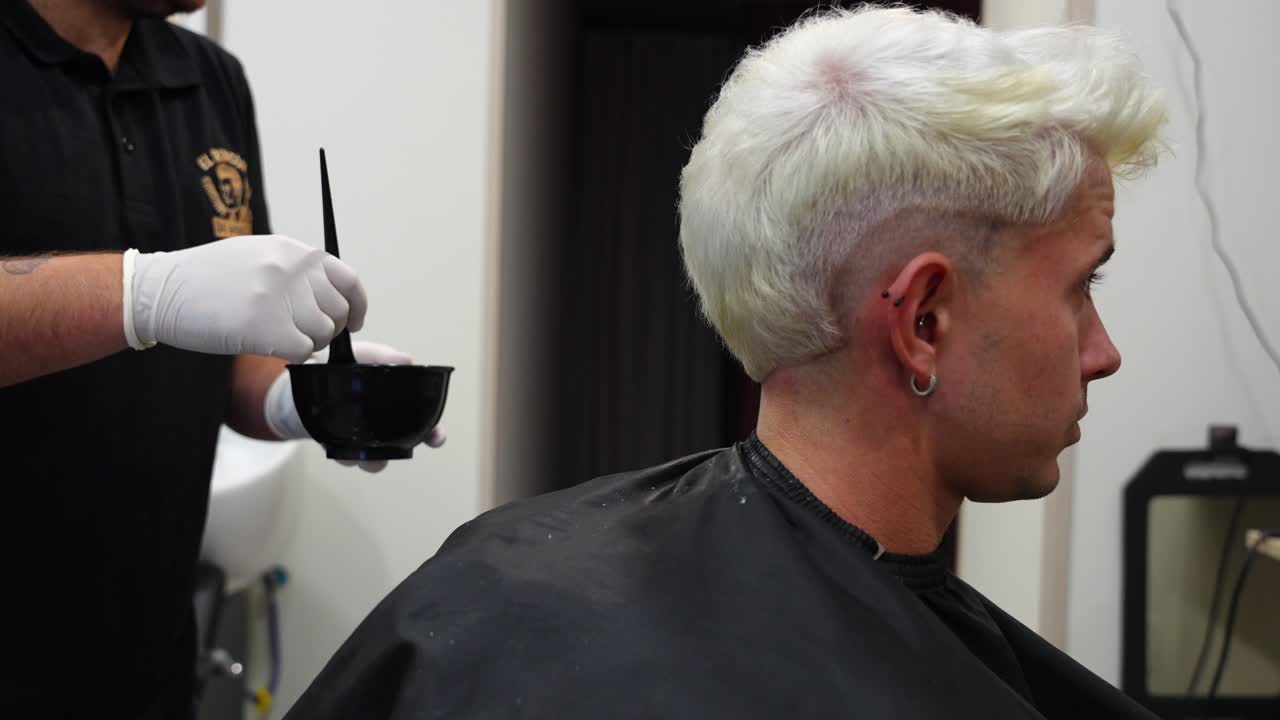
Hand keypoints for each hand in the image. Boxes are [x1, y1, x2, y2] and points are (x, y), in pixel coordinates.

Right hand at [126, 235, 366, 361]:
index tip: (354, 322)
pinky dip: (291, 355)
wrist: (158, 290)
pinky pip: (304, 351)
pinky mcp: (266, 327)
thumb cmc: (205, 279)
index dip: (356, 306)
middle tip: (300, 335)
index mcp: (291, 251)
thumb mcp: (257, 256)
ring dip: (306, 344)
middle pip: (339, 312)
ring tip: (276, 337)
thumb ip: (294, 271)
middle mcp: (291, 269)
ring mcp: (280, 297)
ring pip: (323, 333)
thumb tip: (332, 297)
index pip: (347, 279)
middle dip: (326, 329)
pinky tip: (267, 346)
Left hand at [262, 340, 446, 472]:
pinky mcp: (340, 447)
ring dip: (374, 459)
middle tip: (410, 447)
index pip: (423, 422)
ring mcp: (363, 439)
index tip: (436, 436)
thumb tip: (406, 360)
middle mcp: (383, 426)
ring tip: (365, 449)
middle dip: (410, 448)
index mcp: (396, 404)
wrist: (305, 379)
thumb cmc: (342, 365)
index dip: (433, 432)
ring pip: (376, 459)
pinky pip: (348, 459)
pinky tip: (340, 446)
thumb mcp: (362, 354)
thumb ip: (382, 356)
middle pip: (407, 445)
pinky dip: (346, 456)